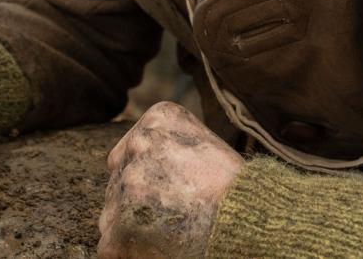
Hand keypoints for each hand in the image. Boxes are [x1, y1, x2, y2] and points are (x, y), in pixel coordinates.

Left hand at [99, 101, 243, 258]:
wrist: (252, 218)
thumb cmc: (236, 191)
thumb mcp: (202, 146)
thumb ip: (165, 149)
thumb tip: (138, 170)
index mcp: (157, 117)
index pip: (129, 151)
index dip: (145, 179)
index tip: (166, 196)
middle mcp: (139, 141)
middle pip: (118, 180)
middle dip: (135, 202)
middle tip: (169, 218)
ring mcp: (130, 178)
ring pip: (111, 213)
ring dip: (129, 228)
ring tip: (167, 234)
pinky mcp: (125, 217)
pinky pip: (109, 245)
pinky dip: (125, 253)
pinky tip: (151, 253)